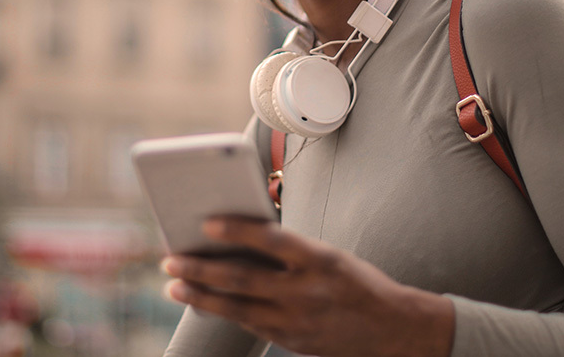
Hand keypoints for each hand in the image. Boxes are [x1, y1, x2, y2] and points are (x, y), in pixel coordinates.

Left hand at [161, 217, 453, 356]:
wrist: (393, 330)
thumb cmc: (357, 283)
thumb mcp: (331, 256)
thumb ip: (290, 251)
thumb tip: (240, 239)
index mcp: (321, 260)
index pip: (272, 239)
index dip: (238, 229)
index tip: (206, 222)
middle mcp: (308, 291)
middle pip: (243, 278)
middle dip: (201, 268)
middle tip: (170, 258)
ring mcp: (298, 320)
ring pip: (237, 306)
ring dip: (201, 294)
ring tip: (174, 283)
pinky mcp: (292, 341)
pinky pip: (249, 324)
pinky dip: (224, 311)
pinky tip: (204, 301)